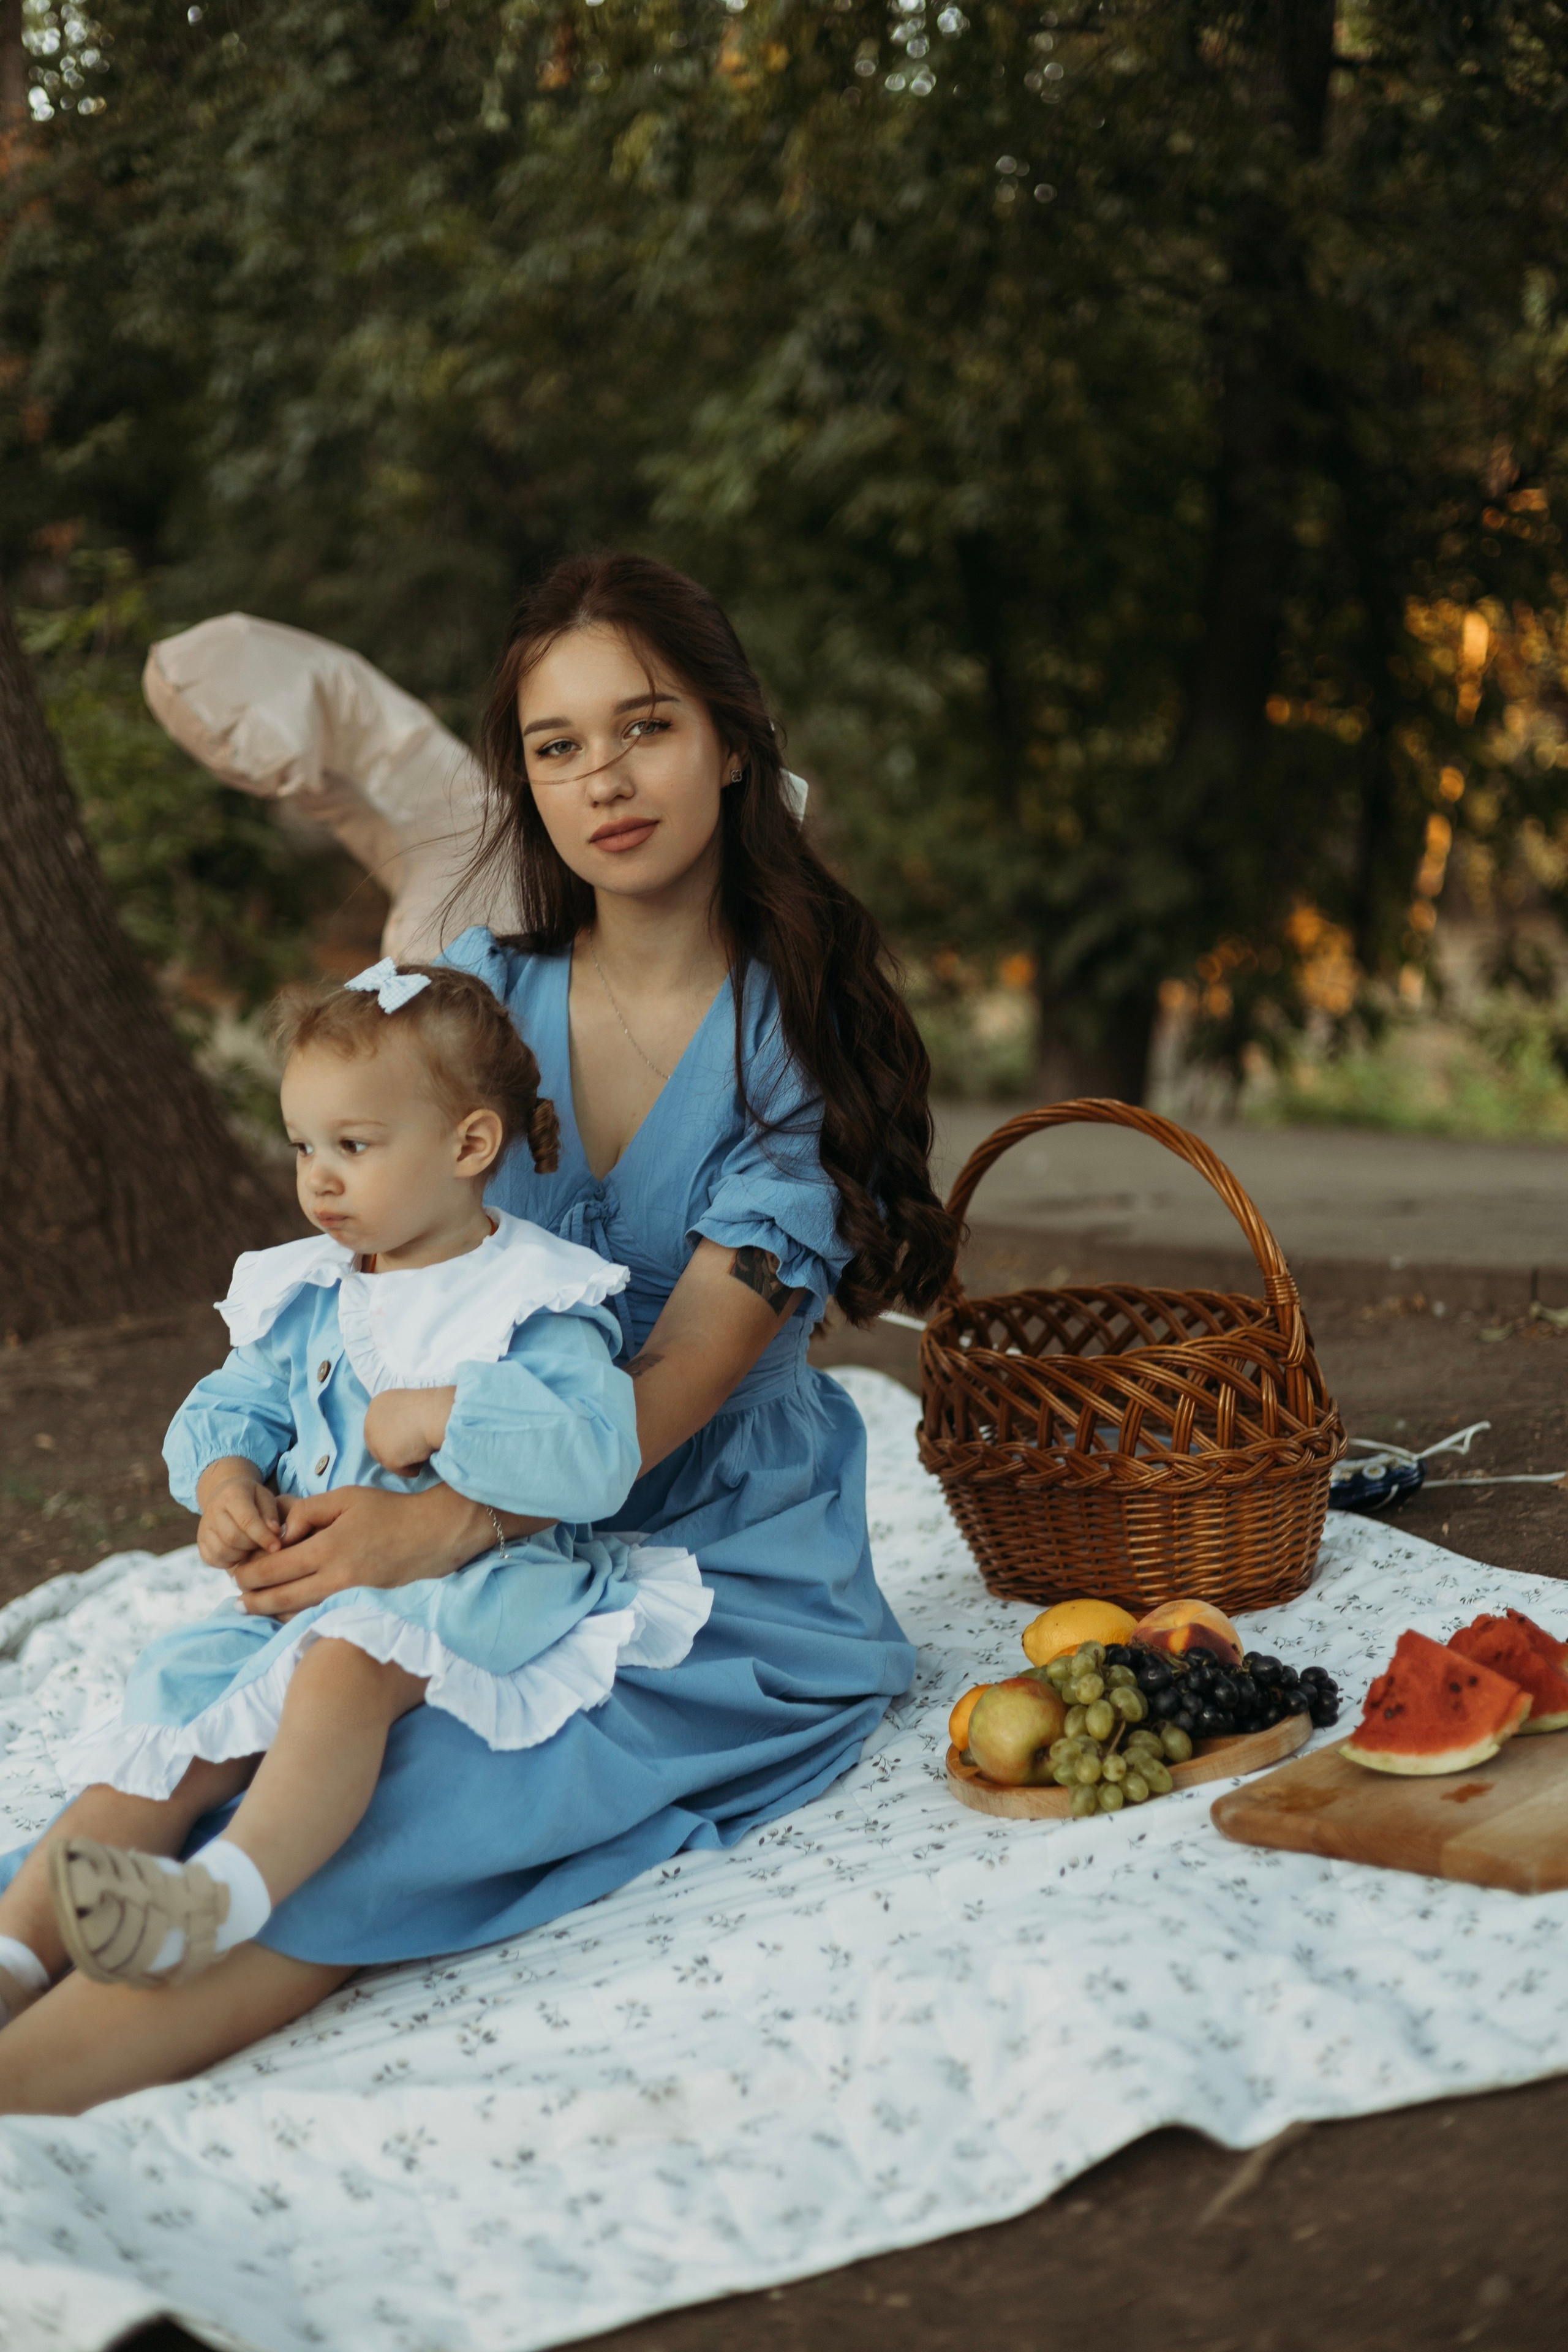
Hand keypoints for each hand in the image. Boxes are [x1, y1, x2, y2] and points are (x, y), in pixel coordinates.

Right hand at [197, 1475, 282, 1570]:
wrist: (225, 1496)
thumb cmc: (252, 1498)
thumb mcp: (265, 1497)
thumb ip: (271, 1514)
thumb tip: (275, 1533)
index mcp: (232, 1494)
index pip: (246, 1520)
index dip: (263, 1536)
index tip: (277, 1547)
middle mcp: (213, 1509)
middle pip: (233, 1538)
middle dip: (252, 1546)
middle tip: (263, 1544)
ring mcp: (204, 1527)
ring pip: (222, 1551)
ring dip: (241, 1555)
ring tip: (252, 1547)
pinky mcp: (200, 1541)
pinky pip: (213, 1559)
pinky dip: (229, 1561)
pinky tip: (240, 1553)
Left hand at [228, 1483, 498, 1619]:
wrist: (435, 1534)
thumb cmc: (390, 1511)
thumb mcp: (346, 1498)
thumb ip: (308, 1512)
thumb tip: (282, 1534)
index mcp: (327, 1548)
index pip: (274, 1568)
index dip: (248, 1574)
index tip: (233, 1575)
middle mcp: (335, 1578)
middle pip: (281, 1597)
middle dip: (253, 1600)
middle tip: (235, 1602)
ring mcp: (349, 1595)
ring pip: (299, 1611)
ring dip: (272, 1612)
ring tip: (254, 1610)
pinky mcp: (361, 1603)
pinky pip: (321, 1613)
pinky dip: (299, 1615)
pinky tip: (288, 1613)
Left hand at [363, 1385, 455, 1474]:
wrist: (435, 1414)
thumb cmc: (429, 1406)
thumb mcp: (408, 1405)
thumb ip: (399, 1417)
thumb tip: (402, 1432)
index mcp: (377, 1405)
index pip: (380, 1426)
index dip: (394, 1434)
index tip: (408, 1438)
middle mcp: (370, 1423)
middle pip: (379, 1444)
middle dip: (396, 1449)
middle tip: (414, 1451)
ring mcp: (376, 1442)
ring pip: (388, 1458)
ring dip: (404, 1459)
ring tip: (423, 1455)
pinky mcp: (387, 1459)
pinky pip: (400, 1470)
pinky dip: (412, 1469)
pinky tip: (423, 1461)